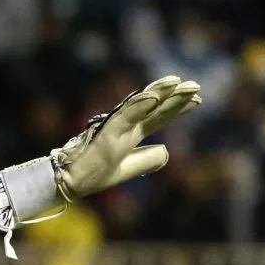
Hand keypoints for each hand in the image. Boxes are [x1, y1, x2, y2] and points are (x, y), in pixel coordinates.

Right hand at [50, 76, 200, 200]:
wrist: (67, 183)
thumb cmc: (92, 175)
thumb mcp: (127, 169)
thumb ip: (147, 160)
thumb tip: (167, 150)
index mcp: (130, 134)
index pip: (158, 117)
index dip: (177, 108)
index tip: (197, 99)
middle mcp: (124, 127)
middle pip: (153, 107)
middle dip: (174, 96)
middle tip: (195, 85)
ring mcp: (114, 129)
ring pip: (140, 105)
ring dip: (158, 93)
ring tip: (177, 82)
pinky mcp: (104, 135)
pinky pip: (124, 117)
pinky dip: (138, 106)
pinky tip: (153, 97)